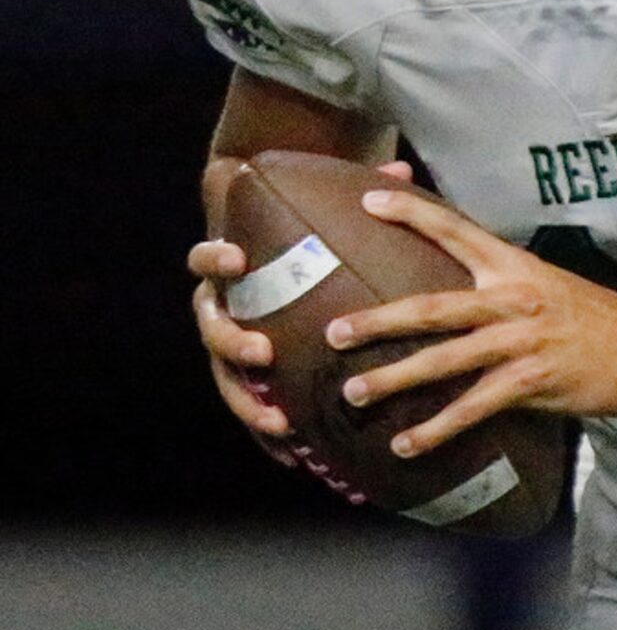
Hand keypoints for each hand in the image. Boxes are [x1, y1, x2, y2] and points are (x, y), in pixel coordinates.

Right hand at [189, 158, 414, 453]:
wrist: (277, 271)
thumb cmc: (301, 239)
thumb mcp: (320, 215)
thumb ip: (353, 192)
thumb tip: (399, 170)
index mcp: (227, 268)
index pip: (204, 260)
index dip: (215, 259)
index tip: (237, 260)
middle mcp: (220, 310)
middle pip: (208, 328)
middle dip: (232, 342)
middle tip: (263, 351)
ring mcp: (230, 351)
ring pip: (225, 380)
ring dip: (248, 403)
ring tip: (280, 422)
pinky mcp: (249, 383)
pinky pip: (253, 412)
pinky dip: (270, 437)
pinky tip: (297, 458)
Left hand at [325, 188, 616, 456]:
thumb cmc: (599, 320)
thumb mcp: (551, 285)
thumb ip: (506, 287)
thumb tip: (462, 297)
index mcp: (516, 267)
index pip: (457, 230)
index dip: (412, 213)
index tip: (369, 200)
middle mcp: (514, 298)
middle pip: (433, 307)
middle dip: (378, 320)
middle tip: (334, 331)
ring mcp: (522, 341)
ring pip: (445, 361)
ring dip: (394, 379)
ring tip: (354, 393)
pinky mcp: (533, 381)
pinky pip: (473, 408)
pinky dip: (436, 429)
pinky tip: (407, 445)